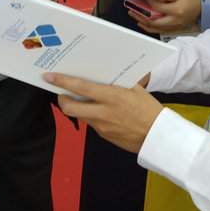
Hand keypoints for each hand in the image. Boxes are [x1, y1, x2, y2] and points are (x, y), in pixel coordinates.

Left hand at [44, 73, 163, 153]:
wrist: (159, 138)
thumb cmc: (149, 110)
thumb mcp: (135, 89)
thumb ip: (117, 81)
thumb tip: (103, 72)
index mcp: (112, 97)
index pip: (81, 88)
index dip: (63, 82)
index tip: (49, 77)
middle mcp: (103, 113)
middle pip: (70, 107)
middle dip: (61, 98)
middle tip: (60, 91)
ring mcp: (102, 127)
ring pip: (79, 115)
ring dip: (75, 106)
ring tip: (79, 98)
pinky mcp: (104, 136)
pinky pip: (90, 123)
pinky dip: (89, 115)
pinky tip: (97, 110)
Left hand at [128, 0, 200, 33]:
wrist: (204, 6)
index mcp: (176, 10)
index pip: (158, 8)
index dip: (149, 2)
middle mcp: (174, 20)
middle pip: (154, 22)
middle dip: (141, 16)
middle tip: (132, 10)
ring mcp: (175, 26)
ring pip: (155, 28)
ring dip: (143, 23)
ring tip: (134, 16)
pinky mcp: (175, 28)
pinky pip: (160, 30)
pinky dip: (150, 28)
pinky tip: (143, 24)